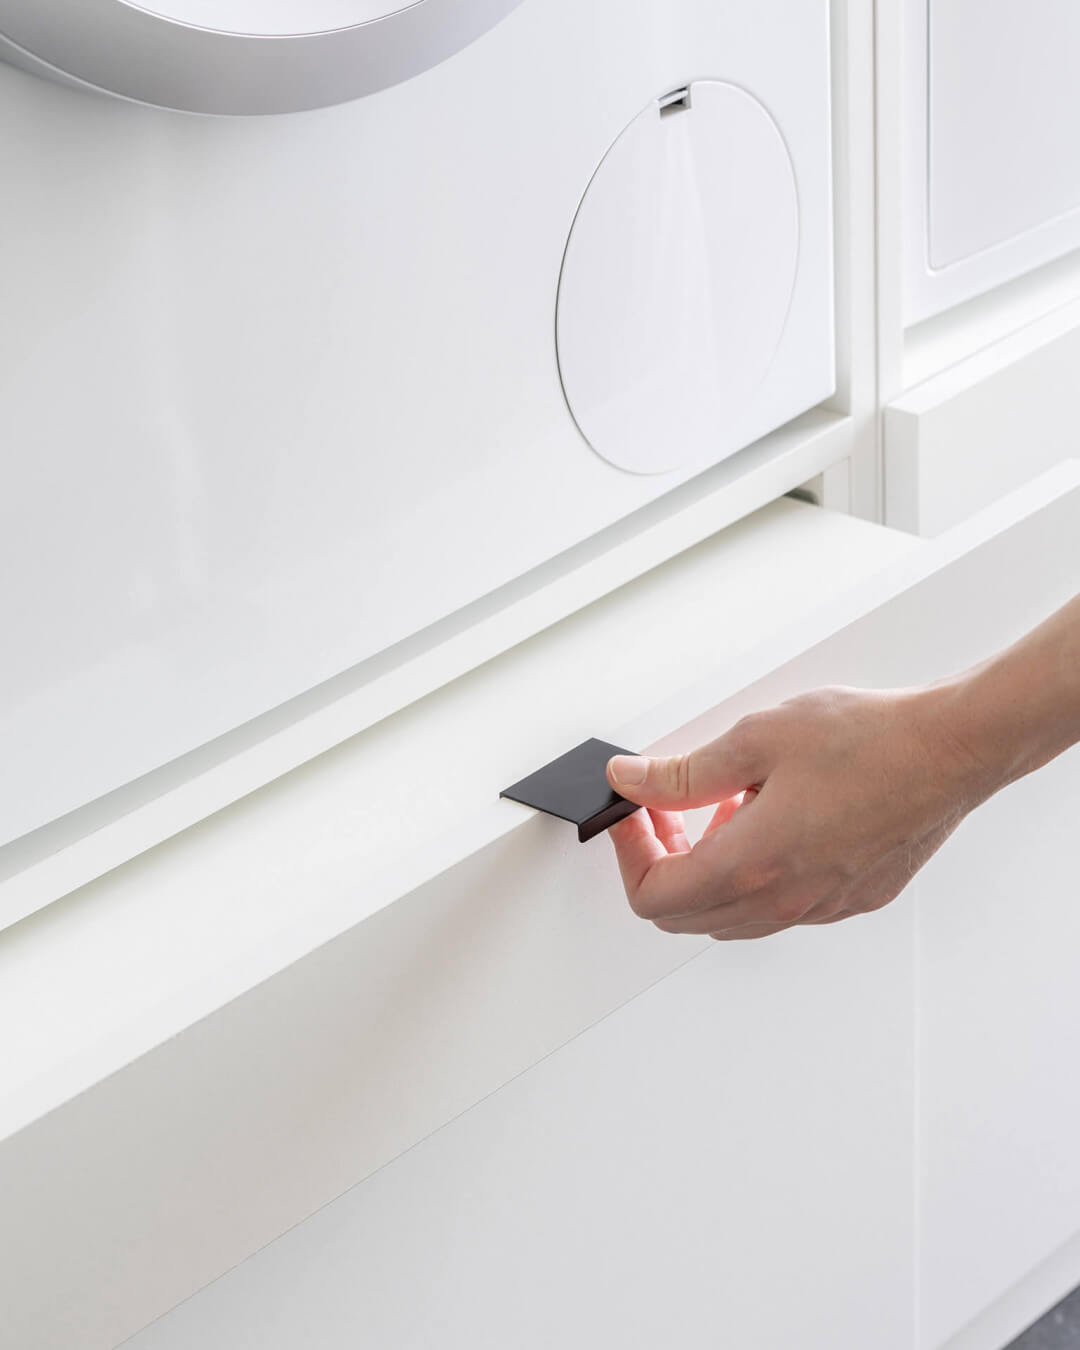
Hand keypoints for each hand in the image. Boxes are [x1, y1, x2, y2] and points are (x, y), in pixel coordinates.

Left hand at [606, 684, 997, 941]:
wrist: (951, 750)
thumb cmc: (868, 741)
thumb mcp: (755, 740)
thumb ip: (682, 772)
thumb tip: (630, 782)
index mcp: (751, 866)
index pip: (653, 896)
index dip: (628, 854)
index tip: (631, 813)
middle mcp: (784, 901)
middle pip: (684, 915)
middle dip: (661, 862)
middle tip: (665, 809)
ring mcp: (820, 908)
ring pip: (731, 916)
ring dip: (707, 871)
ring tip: (723, 806)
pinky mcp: (850, 900)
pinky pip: (777, 907)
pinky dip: (752, 875)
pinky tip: (768, 819)